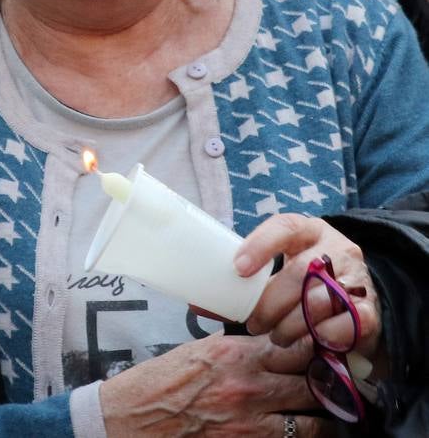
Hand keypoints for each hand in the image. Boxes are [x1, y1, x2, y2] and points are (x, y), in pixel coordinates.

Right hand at [100, 333, 325, 435]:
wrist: (133, 419)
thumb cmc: (156, 384)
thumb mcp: (194, 352)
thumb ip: (231, 348)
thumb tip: (258, 342)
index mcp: (233, 353)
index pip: (294, 344)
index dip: (316, 346)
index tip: (327, 346)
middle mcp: (249, 385)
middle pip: (311, 380)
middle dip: (328, 381)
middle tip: (341, 381)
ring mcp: (252, 420)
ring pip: (314, 420)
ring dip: (326, 416)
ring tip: (335, 413)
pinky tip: (312, 434)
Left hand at [237, 214, 380, 358]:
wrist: (356, 297)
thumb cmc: (306, 280)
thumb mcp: (281, 269)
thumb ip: (248, 282)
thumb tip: (199, 302)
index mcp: (308, 230)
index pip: (284, 227)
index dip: (260, 245)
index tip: (238, 268)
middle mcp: (335, 249)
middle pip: (298, 272)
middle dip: (270, 303)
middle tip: (254, 323)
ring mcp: (356, 278)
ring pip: (319, 301)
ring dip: (292, 325)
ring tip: (278, 337)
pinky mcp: (369, 309)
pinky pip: (345, 325)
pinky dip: (322, 336)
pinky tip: (310, 342)